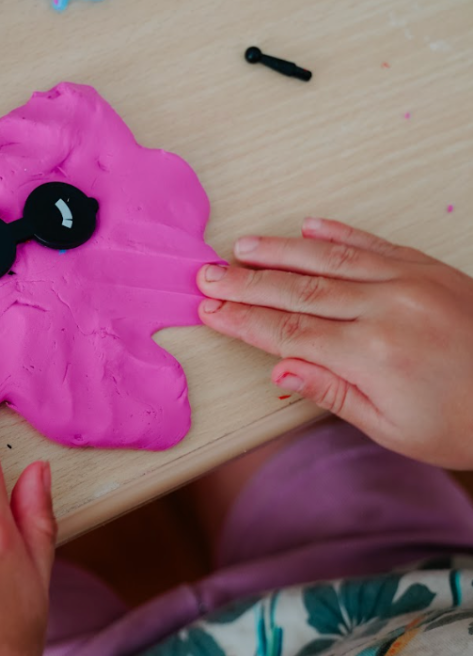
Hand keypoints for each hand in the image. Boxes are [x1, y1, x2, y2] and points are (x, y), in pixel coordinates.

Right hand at [196, 217, 472, 468]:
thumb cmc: (464, 422)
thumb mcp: (391, 428)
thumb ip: (331, 392)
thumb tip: (281, 368)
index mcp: (372, 354)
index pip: (287, 331)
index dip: (243, 321)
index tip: (211, 312)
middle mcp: (387, 308)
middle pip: (297, 290)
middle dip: (245, 283)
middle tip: (208, 275)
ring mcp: (408, 281)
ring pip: (328, 258)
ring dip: (279, 251)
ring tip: (242, 247)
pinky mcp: (428, 267)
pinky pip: (372, 243)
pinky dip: (337, 233)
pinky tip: (308, 227)